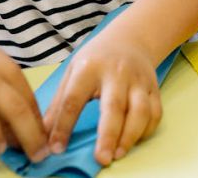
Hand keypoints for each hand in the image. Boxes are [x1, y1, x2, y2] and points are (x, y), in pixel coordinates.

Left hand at [45, 34, 161, 165]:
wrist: (130, 38)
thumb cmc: (96, 59)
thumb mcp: (72, 72)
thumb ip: (58, 102)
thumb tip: (42, 134)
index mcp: (89, 68)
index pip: (74, 100)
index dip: (64, 126)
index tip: (56, 148)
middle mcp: (117, 73)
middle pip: (114, 106)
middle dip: (108, 135)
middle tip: (101, 159)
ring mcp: (138, 80)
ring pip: (140, 111)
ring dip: (130, 136)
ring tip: (118, 154)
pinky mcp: (154, 88)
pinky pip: (155, 112)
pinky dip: (147, 131)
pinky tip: (133, 142)